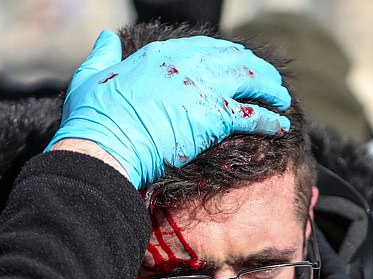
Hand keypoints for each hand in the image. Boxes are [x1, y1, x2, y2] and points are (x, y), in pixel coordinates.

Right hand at [46, 30, 291, 188]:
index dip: (227, 56)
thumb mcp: (91, 76)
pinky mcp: (214, 118)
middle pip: (234, 59)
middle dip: (256, 70)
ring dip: (269, 90)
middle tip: (268, 81)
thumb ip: (103, 54)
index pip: (205, 48)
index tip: (237, 64)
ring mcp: (203, 89)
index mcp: (161, 55)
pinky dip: (270, 119)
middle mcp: (187, 65)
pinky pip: (252, 115)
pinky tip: (280, 125)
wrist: (105, 146)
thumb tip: (105, 37)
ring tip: (281, 99)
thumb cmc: (93, 119)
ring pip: (250, 81)